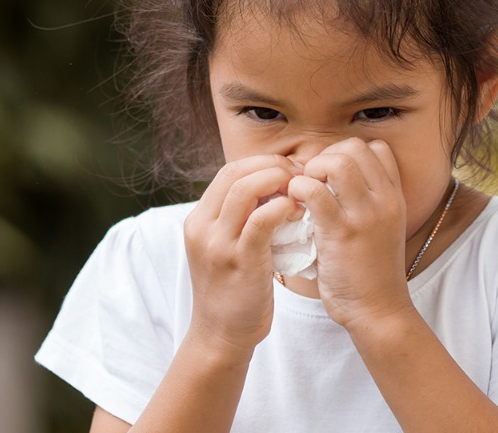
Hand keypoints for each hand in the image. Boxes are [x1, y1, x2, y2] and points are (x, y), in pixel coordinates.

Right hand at [183, 155, 302, 356]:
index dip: (261, 164)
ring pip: (245, 189)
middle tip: (299, 176)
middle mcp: (202, 227)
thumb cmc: (231, 290)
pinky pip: (261, 220)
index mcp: (198, 220)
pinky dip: (282, 207)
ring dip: (278, 182)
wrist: (220, 334)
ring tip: (300, 192)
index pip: (228, 171)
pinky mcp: (239, 261)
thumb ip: (237, 220)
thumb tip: (271, 190)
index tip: (288, 172)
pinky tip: (297, 212)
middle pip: (236, 173)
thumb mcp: (223, 247)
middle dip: (272, 167)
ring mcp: (218, 244)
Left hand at [287, 138, 411, 330]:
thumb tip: (328, 178)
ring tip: (303, 193)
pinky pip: (314, 191)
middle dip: (325, 157)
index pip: (376, 148)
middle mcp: (385, 200)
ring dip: (312, 170)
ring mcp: (365, 215)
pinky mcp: (341, 233)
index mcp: (395, 197)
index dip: (347, 154)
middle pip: (354, 147)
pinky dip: (297, 190)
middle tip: (311, 184)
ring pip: (337, 161)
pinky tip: (294, 207)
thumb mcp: (380, 229)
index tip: (330, 177)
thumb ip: (364, 202)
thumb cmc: (370, 272)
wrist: (378, 311)